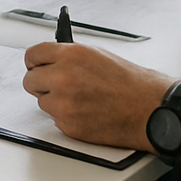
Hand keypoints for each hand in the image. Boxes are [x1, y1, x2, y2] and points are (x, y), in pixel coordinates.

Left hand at [21, 42, 173, 150]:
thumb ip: (70, 56)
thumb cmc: (131, 83)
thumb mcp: (98, 55)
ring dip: (55, 101)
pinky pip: (55, 119)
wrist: (150, 109)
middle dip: (41, 83)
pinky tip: (86, 112)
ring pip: (42, 101)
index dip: (34, 62)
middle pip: (30, 80)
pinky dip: (66, 117)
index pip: (32, 55)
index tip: (35, 65)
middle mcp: (63, 77)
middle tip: (56, 86)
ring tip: (80, 100)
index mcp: (70, 55)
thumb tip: (52, 59)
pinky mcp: (68, 124)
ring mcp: (64, 103)